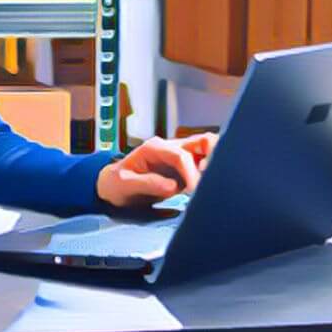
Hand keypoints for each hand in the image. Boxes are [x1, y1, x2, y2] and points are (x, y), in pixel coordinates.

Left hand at [96, 133, 215, 208]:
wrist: (114, 187)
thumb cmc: (117, 184)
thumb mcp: (125, 184)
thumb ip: (147, 183)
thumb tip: (171, 186)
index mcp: (154, 148)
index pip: (181, 155)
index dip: (191, 173)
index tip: (195, 190)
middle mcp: (170, 148)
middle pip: (202, 141)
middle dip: (214, 156)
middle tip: (212, 179)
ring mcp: (180, 158)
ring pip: (208, 150)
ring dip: (217, 163)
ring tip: (216, 183)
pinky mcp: (186, 170)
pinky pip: (206, 166)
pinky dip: (214, 173)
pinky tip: (213, 187)